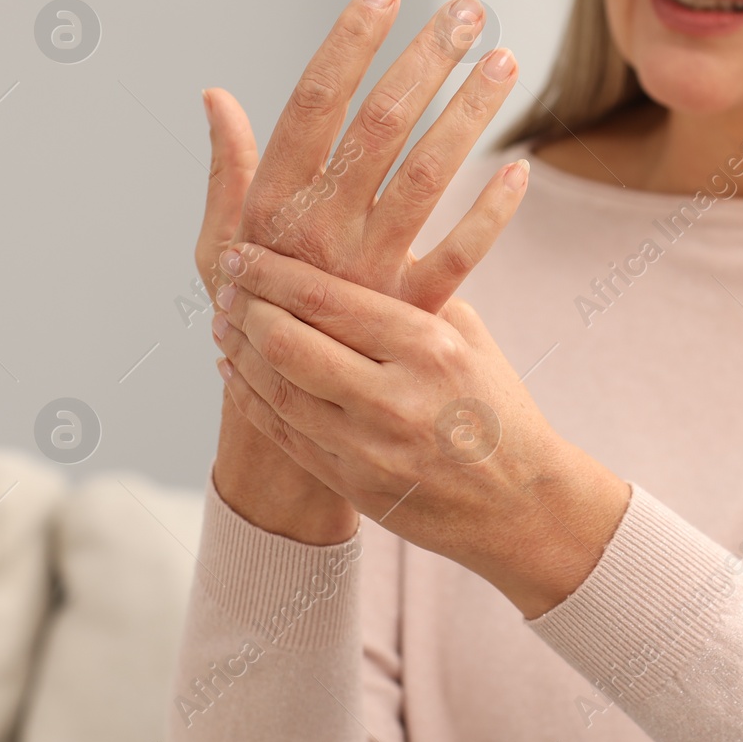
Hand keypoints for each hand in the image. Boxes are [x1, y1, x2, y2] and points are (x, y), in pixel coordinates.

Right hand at [197, 0, 524, 542]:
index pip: (312, 105)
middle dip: (426, 61)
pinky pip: (460, 258)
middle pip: (381, 125)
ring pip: (427, 176)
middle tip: (469, 10)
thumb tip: (217, 95)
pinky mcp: (409, 316)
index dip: (349, 43)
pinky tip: (522, 169)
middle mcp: (319, 233)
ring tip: (506, 62)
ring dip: (470, 115)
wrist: (279, 426)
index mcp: (271, 207)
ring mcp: (368, 275)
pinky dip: (492, 215)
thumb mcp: (216, 249)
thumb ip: (229, 173)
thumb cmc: (245, 321)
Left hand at [212, 241, 631, 617]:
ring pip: (276, 390)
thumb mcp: (468, 337)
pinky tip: (235, 371)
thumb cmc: (497, 407)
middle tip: (226, 286)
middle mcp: (394, 397)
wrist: (520, 502)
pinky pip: (283, 433)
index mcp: (428, 347)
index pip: (327, 299)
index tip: (243, 253)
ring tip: (221, 323)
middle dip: (245, 309)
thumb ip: (414, 292)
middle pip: (288, 343)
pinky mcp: (353, 484)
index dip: (272, 274)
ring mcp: (369, 447)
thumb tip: (360, 238)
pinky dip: (249, 398)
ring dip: (237, 352)